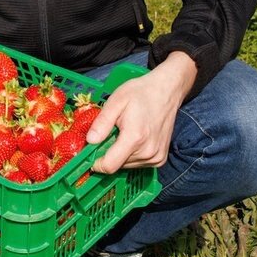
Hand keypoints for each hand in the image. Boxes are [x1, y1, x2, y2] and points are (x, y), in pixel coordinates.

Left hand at [86, 52, 195, 173]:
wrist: (167, 91)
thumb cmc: (140, 93)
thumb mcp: (116, 101)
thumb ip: (102, 122)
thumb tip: (89, 141)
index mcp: (134, 138)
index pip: (110, 166)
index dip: (96, 163)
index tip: (90, 153)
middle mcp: (147, 152)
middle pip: (118, 165)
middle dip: (108, 154)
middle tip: (111, 134)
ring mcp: (156, 157)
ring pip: (127, 166)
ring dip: (120, 154)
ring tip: (125, 133)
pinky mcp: (160, 159)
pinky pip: (138, 164)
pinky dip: (132, 155)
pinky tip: (135, 138)